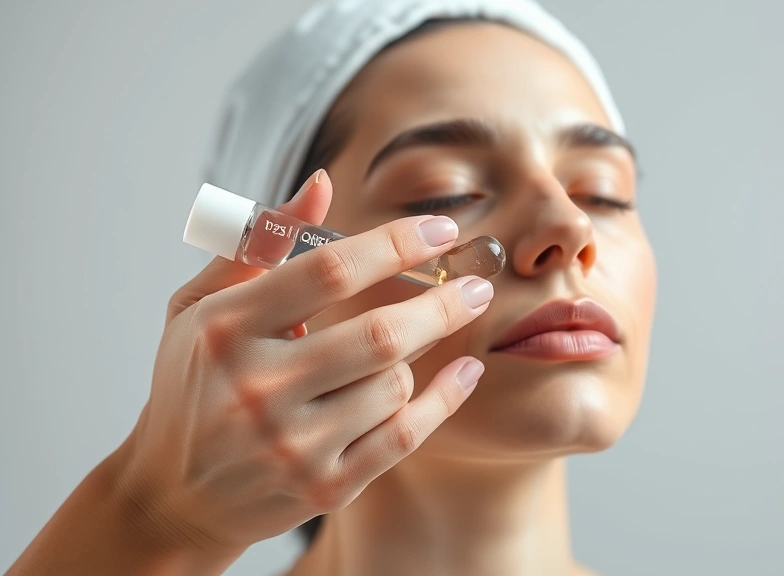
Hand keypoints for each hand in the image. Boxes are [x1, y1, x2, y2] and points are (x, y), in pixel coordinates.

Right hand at [118, 170, 490, 554]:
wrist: (174, 498)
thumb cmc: (193, 386)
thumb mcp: (202, 308)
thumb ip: (259, 244)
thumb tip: (322, 185)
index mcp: (226, 330)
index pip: (329, 271)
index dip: (396, 244)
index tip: (442, 231)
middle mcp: (257, 388)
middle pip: (379, 334)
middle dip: (442, 304)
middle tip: (476, 286)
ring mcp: (291, 445)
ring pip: (395, 384)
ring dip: (416, 357)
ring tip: (409, 345)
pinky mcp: (322, 489)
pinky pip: (404, 436)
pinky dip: (445, 399)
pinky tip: (465, 371)